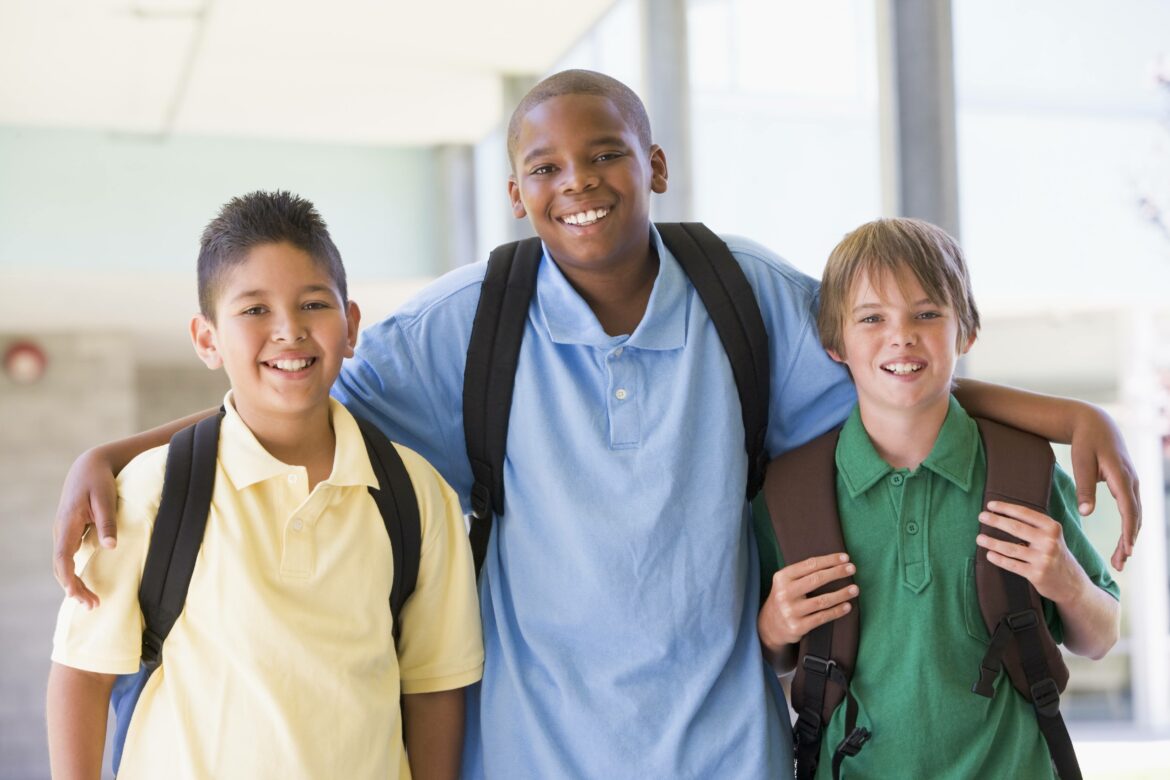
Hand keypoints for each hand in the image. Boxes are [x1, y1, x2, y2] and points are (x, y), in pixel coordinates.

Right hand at [52, 447, 117, 607]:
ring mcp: (64, 533)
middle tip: (93, 605)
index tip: (79, 595)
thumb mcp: (105, 499)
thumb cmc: (99, 481)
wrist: (89, 466)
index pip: (62, 558)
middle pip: (61, 567)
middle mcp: (61, 531)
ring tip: (91, 600)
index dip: (69, 579)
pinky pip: (68, 557)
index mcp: (67, 524)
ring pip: (63, 564)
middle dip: (73, 588)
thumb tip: (111, 547)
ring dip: (73, 583)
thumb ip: (107, 522)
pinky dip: (74, 573)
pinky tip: (85, 583)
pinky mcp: (70, 532)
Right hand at [758, 553, 857, 653]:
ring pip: (822, 600)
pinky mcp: (797, 626)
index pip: (809, 564)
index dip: (829, 560)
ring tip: (855, 589)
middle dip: (837, 572)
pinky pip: (822, 617)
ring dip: (842, 594)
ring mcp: (791, 611)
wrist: (770, 626)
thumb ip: (803, 574)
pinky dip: (837, 611)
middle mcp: (784, 593)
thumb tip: (834, 563)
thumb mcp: (786, 583)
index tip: (845, 557)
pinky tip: (848, 606)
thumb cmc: (785, 598)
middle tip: (852, 568)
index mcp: (782, 577)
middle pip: (816, 579)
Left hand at [976, 501, 1086, 603]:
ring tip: (979, 538)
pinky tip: (989, 554)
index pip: (1025, 514)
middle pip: (1016, 528)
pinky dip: (998, 559)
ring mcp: (1043, 559)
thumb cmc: (1055, 554)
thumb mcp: (1052, 536)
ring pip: (1010, 548)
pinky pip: (1012, 565)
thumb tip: (1003, 513)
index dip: (1006, 508)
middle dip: (996, 521)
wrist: (1071, 583)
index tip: (990, 505)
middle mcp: (1049, 542)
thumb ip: (1034, 525)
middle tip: (981, 517)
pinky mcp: (1036, 574)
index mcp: (1052, 528)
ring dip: (992, 542)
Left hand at [1069, 404, 1140, 570]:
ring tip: (1119, 560)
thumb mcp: (1081, 461)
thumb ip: (1084, 487)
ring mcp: (1132, 483)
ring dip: (1129, 538)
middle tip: (1119, 565)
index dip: (1128, 531)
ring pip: (1135, 515)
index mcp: (1121, 476)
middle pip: (1135, 517)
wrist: (1095, 423)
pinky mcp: (1128, 484)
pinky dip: (1129, 527)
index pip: (1128, 509)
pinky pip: (1131, 510)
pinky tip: (1122, 542)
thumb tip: (1085, 513)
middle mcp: (1132, 481)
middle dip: (1129, 542)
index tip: (1127, 551)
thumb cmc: (1085, 442)